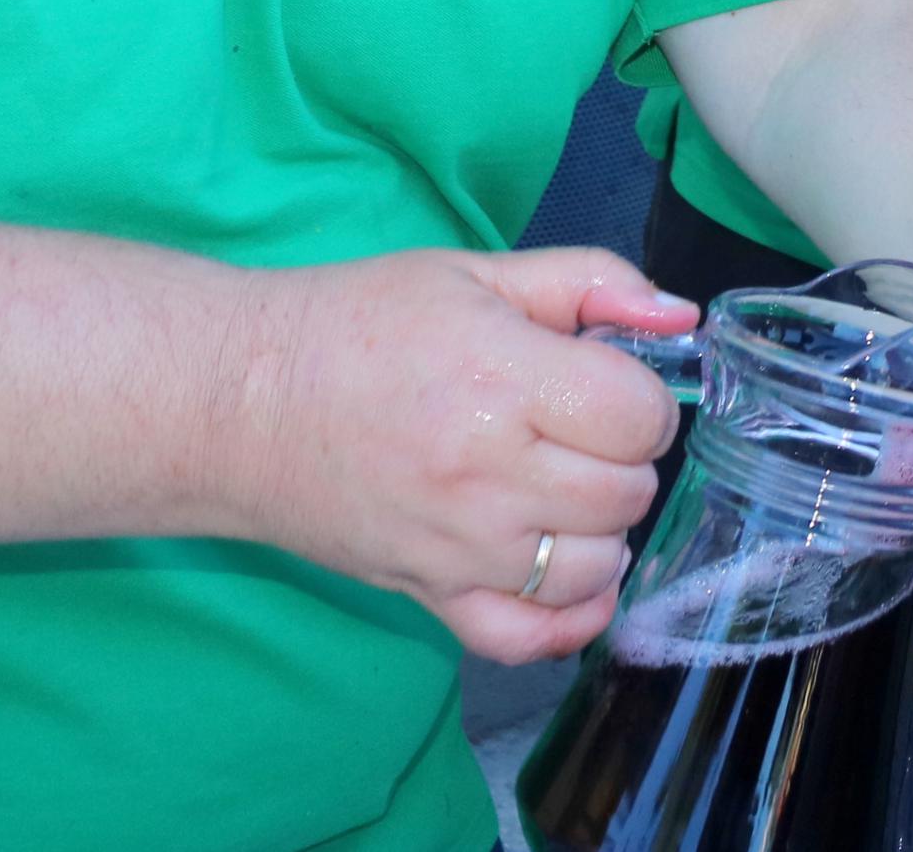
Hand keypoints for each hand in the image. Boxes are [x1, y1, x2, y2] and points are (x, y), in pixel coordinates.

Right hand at [210, 247, 696, 666]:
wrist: (231, 401)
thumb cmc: (354, 325)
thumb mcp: (477, 273)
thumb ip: (592, 284)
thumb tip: (681, 317)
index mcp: (502, 381)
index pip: (639, 418)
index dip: (641, 397)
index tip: (605, 381)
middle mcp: (484, 475)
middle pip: (626, 493)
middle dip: (623, 457)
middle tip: (577, 429)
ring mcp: (455, 546)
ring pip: (594, 568)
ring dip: (600, 529)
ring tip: (560, 487)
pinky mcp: (424, 593)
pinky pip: (526, 638)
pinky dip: (568, 618)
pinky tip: (569, 575)